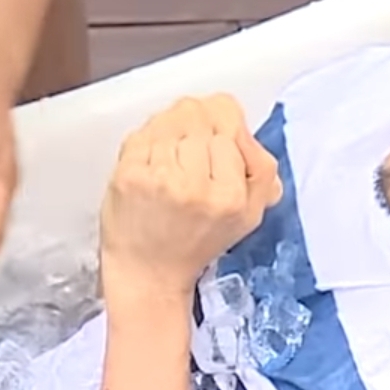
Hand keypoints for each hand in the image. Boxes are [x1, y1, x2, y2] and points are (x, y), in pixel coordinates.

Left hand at [100, 94, 282, 298]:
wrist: (149, 273)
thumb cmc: (196, 240)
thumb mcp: (248, 215)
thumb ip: (261, 171)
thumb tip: (245, 131)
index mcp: (232, 196)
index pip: (229, 122)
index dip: (222, 128)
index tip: (214, 148)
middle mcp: (196, 187)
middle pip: (198, 116)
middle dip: (195, 127)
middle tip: (189, 154)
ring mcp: (159, 180)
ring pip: (170, 120)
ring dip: (170, 132)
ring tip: (170, 160)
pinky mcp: (128, 176)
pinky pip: (143, 133)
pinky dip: (148, 142)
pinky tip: (151, 164)